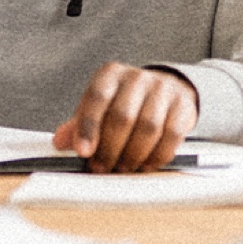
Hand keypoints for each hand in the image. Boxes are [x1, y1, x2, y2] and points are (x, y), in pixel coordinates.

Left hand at [52, 63, 197, 173]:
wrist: (165, 91)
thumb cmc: (124, 103)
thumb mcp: (99, 108)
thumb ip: (79, 125)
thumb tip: (60, 141)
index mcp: (110, 74)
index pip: (96, 97)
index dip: (88, 126)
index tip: (83, 152)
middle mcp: (136, 77)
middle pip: (122, 116)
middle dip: (110, 149)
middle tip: (102, 169)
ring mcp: (162, 89)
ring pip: (148, 127)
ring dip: (133, 155)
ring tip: (123, 168)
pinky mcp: (183, 105)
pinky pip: (171, 135)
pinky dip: (157, 156)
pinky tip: (146, 165)